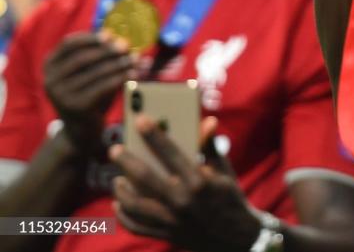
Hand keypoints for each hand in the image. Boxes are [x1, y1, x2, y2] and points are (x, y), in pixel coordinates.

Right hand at [43, 32, 135, 156]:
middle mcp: (50, 79)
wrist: (81, 129)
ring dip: (120, 63)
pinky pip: (103, 86)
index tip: (111, 34)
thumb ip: (98, 55)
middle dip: (109, 50)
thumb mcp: (88, 72)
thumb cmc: (87, 92)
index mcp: (49, 66)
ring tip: (137, 58)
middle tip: (128, 46)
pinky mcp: (76, 106)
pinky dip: (121, 78)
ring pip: (96, 72)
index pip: (69, 44)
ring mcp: (61, 94)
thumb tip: (118, 36)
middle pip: (83, 57)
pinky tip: (134, 74)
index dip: (90, 37)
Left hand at [110, 115, 260, 251]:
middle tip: (115, 149)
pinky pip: (137, 226)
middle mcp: (183, 201)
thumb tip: (208, 121)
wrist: (236, 236)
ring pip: (135, 204)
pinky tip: (119, 203)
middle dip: (127, 161)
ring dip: (121, 190)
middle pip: (145, 177)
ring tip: (117, 178)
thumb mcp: (224, 170)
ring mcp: (172, 220)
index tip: (140, 119)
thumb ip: (210, 146)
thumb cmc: (229, 196)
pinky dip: (124, 215)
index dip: (154, 135)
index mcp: (199, 181)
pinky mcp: (166, 234)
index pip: (171, 153)